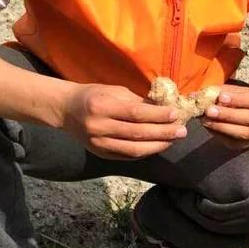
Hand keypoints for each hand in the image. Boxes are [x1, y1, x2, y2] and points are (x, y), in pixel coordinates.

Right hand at [61, 83, 186, 159]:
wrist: (66, 110)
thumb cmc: (94, 95)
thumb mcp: (113, 91)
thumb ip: (137, 101)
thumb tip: (165, 107)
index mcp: (101, 106)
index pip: (135, 113)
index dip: (157, 115)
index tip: (176, 114)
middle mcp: (98, 127)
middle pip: (137, 133)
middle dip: (163, 133)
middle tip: (182, 131)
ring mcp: (98, 143)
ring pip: (134, 149)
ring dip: (158, 146)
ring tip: (173, 140)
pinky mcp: (100, 154)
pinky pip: (127, 156)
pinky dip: (145, 152)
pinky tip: (158, 146)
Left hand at [200, 84, 248, 147]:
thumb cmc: (238, 99)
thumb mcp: (232, 91)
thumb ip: (218, 92)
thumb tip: (196, 95)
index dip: (238, 99)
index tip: (221, 97)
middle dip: (228, 114)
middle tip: (209, 110)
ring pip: (244, 132)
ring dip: (223, 126)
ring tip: (206, 120)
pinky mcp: (246, 143)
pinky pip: (234, 141)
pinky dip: (220, 134)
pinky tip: (209, 126)